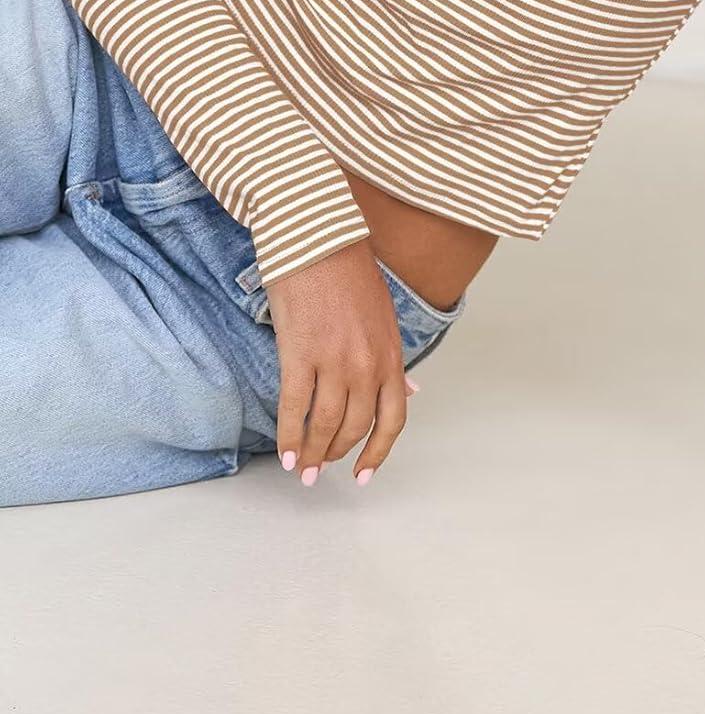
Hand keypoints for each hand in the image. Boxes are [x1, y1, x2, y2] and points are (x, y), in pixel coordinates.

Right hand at [264, 238, 410, 487]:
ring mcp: (335, 361)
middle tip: (320, 467)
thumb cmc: (349, 272)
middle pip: (357, 427)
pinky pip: (295, 407)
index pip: (393, 418)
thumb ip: (392, 359)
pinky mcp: (300, 353)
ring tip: (301, 467)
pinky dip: (289, 434)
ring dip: (312, 452)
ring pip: (326, 424)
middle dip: (337, 453)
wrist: (318, 239)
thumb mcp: (384, 316)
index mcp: (391, 355)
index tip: (364, 474)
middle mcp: (368, 364)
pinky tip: (284, 450)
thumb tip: (411, 391)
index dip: (379, 452)